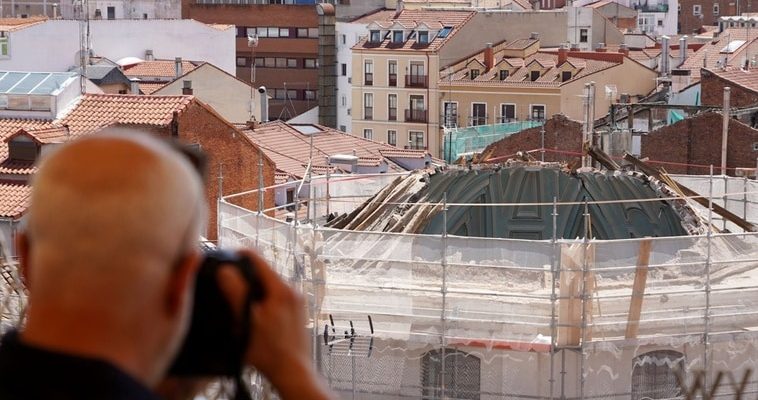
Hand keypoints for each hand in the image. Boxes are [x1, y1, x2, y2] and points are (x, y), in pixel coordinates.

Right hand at [217, 250, 331, 399]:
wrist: (292, 372)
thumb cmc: (270, 351)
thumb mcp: (247, 320)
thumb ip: (236, 292)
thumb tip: (225, 270)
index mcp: (281, 289)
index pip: (257, 260)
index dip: (238, 256)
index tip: (223, 258)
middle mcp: (292, 292)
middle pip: (263, 273)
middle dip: (243, 275)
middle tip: (225, 282)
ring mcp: (296, 303)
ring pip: (269, 287)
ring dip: (252, 290)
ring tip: (236, 300)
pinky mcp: (295, 314)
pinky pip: (275, 299)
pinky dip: (261, 301)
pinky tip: (251, 315)